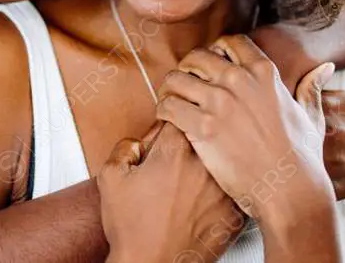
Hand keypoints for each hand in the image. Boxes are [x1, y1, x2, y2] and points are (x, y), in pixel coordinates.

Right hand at [98, 121, 243, 262]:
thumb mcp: (110, 178)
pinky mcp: (233, 214)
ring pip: (221, 163)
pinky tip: (200, 205)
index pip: (182, 114)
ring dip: (207, 168)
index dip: (171, 122)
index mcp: (174, 153)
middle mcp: (203, 167)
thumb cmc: (131, 229)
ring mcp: (222, 191)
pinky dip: (219, 193)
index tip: (165, 135)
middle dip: (192, 142)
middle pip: (204, 137)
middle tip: (175, 162)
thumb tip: (140, 141)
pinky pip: (231, 191)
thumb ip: (125, 146)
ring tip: (187, 187)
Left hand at [155, 35, 336, 227]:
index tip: (211, 66)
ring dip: (170, 89)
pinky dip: (163, 111)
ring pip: (177, 79)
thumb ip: (312, 88)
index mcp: (264, 73)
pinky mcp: (202, 127)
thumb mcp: (311, 117)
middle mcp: (239, 81)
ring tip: (172, 101)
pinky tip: (168, 120)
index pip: (229, 42)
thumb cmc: (302, 159)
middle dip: (188, 69)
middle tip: (186, 85)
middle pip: (197, 56)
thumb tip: (325, 67)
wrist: (290, 192)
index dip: (216, 51)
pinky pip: (168, 106)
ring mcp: (219, 102)